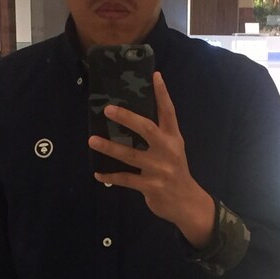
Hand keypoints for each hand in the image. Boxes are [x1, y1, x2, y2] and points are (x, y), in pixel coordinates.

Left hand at [88, 72, 215, 248]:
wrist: (187, 203)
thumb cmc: (175, 172)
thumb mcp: (173, 150)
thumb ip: (159, 136)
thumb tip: (132, 119)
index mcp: (174, 138)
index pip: (169, 112)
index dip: (162, 93)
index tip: (155, 75)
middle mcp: (167, 150)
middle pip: (146, 128)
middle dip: (126, 117)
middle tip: (108, 109)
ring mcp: (159, 169)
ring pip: (130, 154)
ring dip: (109, 147)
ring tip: (92, 140)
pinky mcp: (150, 186)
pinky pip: (126, 179)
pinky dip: (110, 176)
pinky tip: (98, 173)